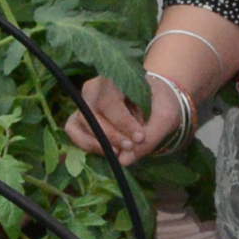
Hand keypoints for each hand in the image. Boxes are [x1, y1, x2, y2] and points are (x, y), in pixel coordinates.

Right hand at [67, 70, 190, 162]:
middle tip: (129, 148)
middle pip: (91, 113)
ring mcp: (84, 102)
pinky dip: (87, 145)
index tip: (140, 138)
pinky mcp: (80, 117)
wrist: (156, 99)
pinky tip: (107, 151)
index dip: (123, 123)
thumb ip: (150, 136)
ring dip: (97, 142)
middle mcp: (94, 88)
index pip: (111, 102)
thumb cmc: (159, 103)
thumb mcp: (165, 116)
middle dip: (110, 135)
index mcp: (115, 77)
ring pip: (79, 124)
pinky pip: (73, 132)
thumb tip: (124, 161)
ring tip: (119, 152)